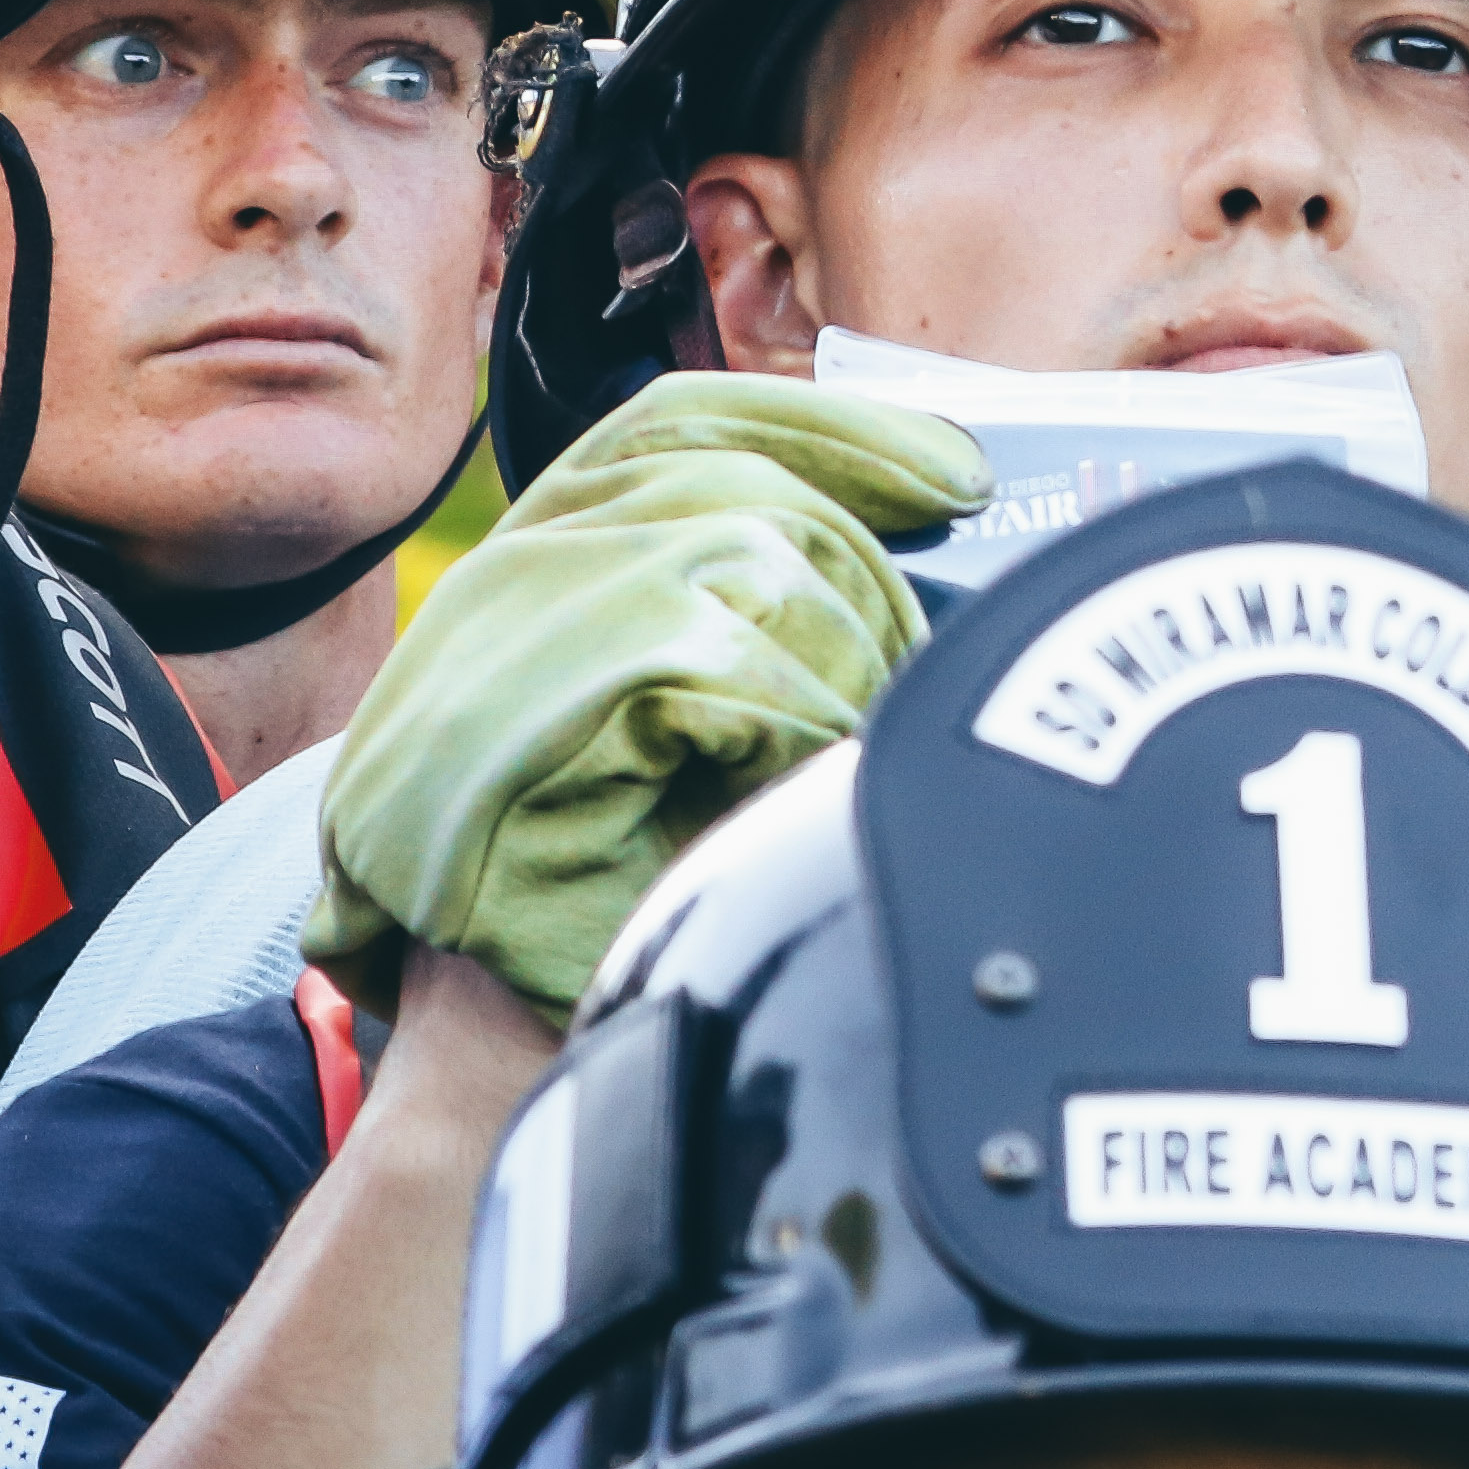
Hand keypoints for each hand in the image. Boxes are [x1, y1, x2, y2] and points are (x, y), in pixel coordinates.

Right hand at [310, 374, 983, 1021]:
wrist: (512, 1047)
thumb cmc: (616, 893)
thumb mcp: (692, 721)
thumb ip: (751, 611)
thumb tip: (927, 529)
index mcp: (543, 558)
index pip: (685, 421)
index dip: (829, 430)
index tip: (955, 475)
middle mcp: (514, 568)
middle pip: (741, 485)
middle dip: (858, 578)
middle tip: (889, 690)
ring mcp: (517, 626)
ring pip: (750, 559)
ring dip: (829, 662)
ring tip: (824, 758)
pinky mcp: (542, 699)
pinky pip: (727, 662)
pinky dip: (787, 725)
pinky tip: (789, 784)